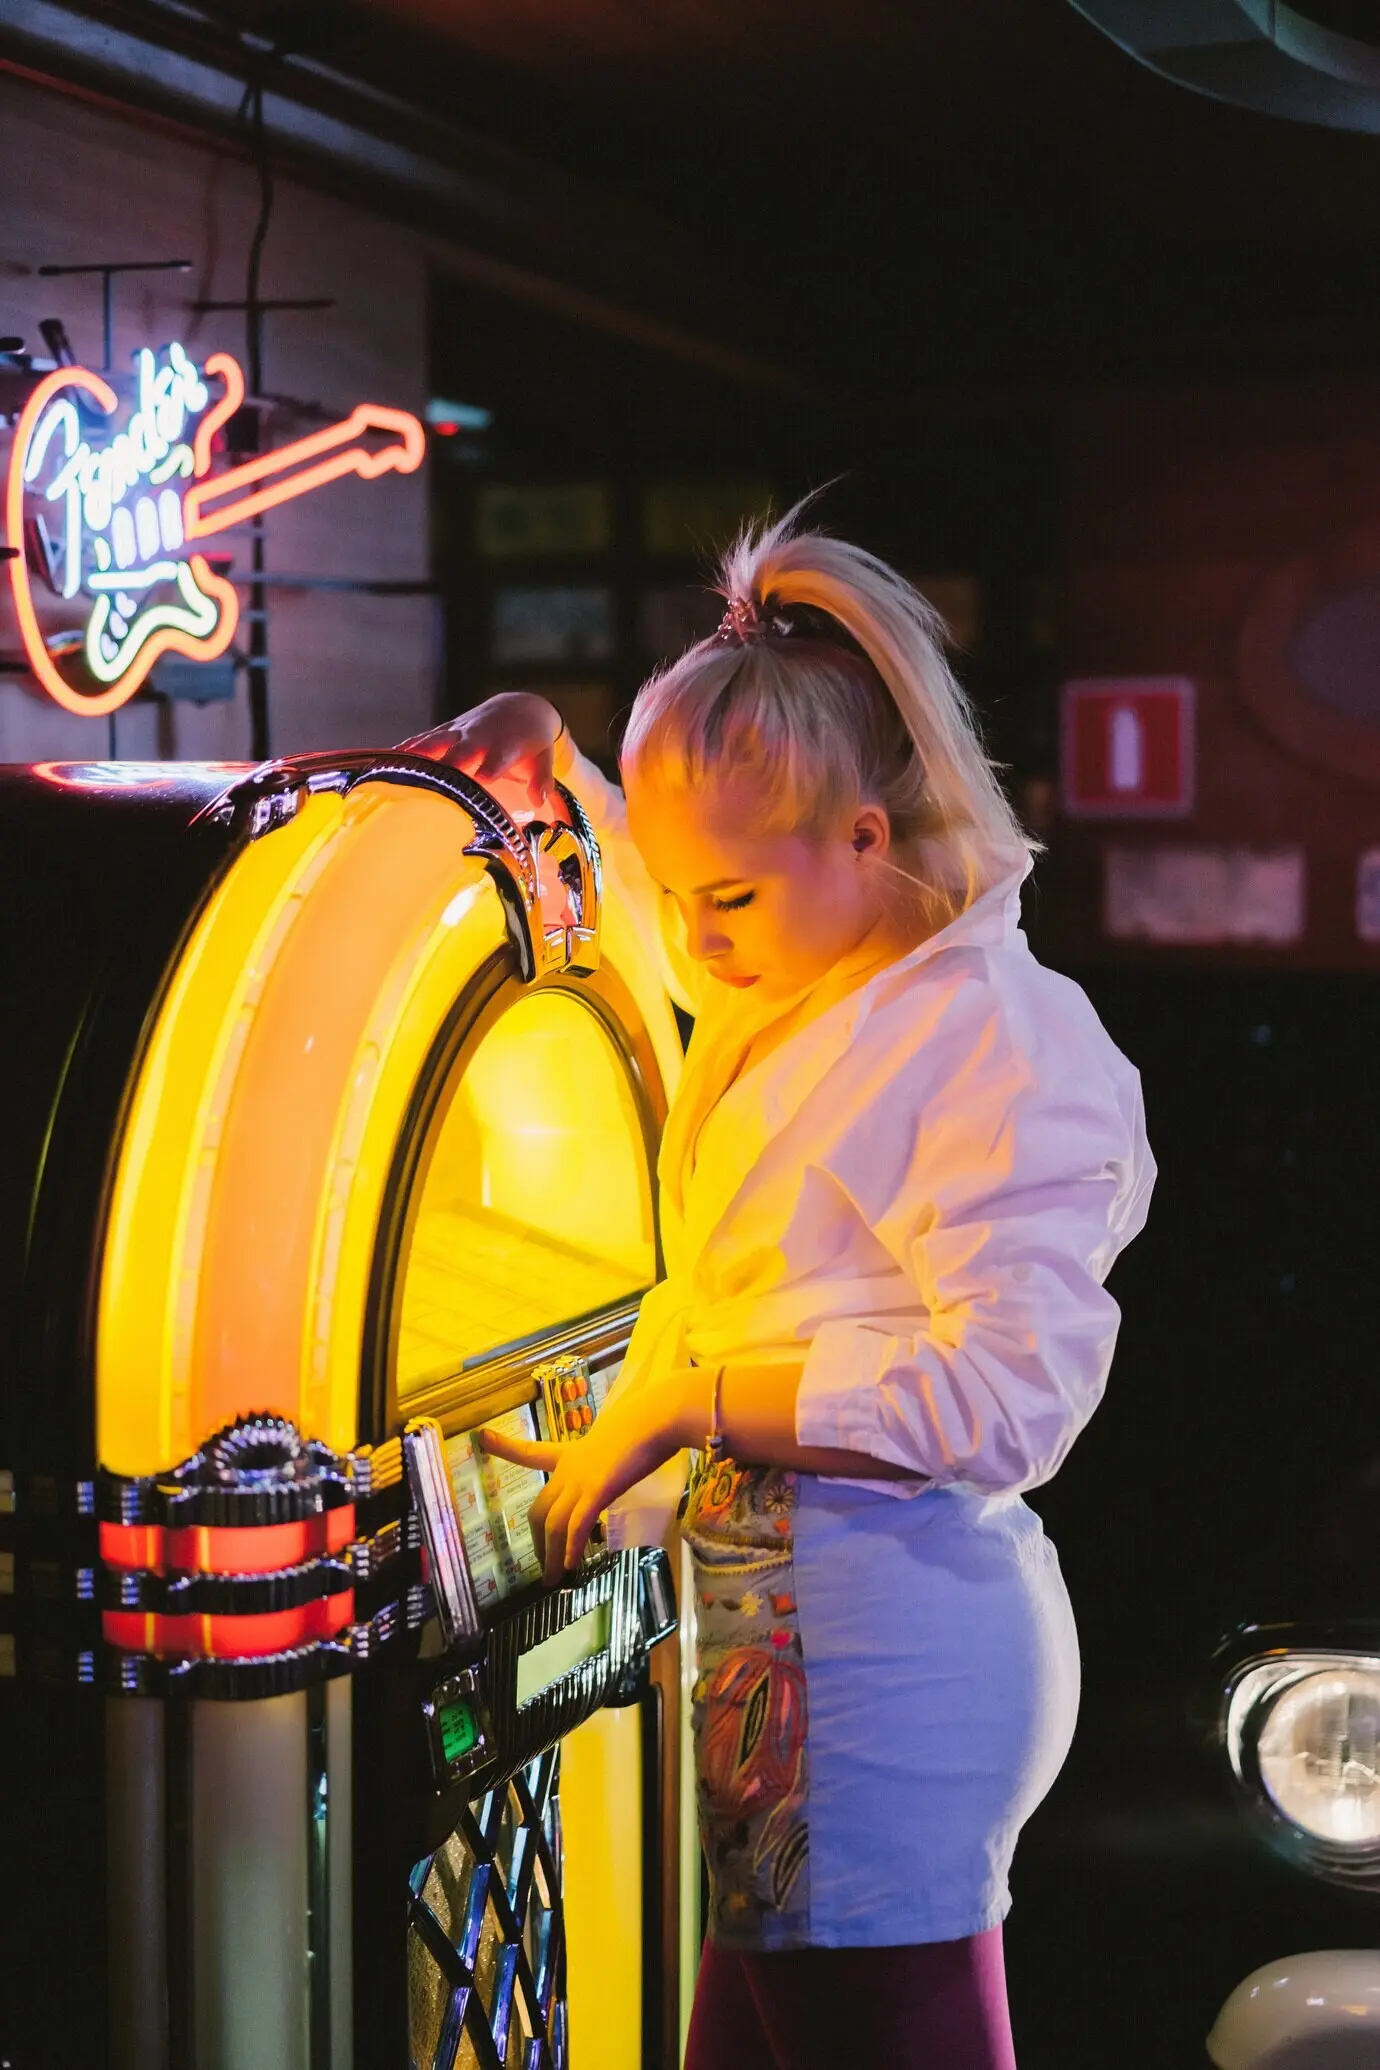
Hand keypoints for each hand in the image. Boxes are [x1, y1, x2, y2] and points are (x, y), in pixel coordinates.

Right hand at [401, 692, 562, 808]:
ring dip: (419, 753)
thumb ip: (541, 778)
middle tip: (434, 781)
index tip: (482, 779)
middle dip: (448, 764)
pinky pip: (425, 738)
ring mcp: (460, 731)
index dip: (489, 767)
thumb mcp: (543, 758)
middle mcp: (480, 735)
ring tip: (397, 766)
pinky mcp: (447, 730)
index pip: (498, 757)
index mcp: (506, 744)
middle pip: (461, 750)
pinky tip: (386, 758)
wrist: (519, 707)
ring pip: (437, 741)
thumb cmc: (531, 741)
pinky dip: (407, 748)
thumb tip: (539, 799)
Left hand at [479, 1370, 706, 1583]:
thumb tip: (627, 1459)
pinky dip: (572, 1547)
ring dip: (552, 1556)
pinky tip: (571, 1564)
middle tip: (544, 1566)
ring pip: (553, 1524)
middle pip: (539, 1509)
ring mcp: (581, 1480)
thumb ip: (614, 1455)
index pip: (532, 1452)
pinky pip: (577, 1525)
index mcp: (572, 1453)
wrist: (658, 1415)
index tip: (482, 1438)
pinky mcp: (598, 1490)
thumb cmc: (647, 1421)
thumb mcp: (621, 1439)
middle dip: (538, 1542)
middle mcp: (569, 1468)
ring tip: (554, 1580)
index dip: (506, 1447)